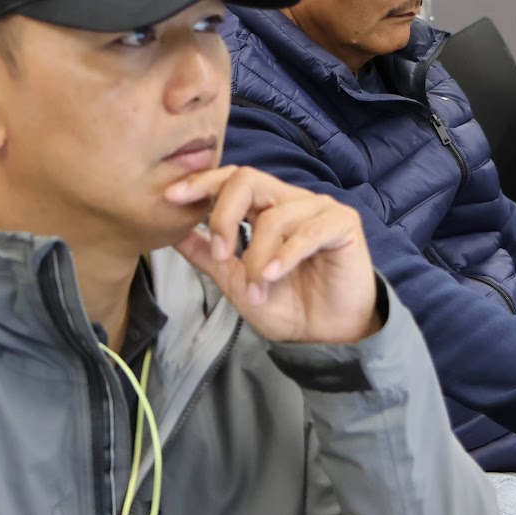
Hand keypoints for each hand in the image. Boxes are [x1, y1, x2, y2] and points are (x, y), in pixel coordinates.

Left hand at [167, 166, 378, 344]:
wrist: (329, 335)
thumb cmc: (289, 306)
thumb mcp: (236, 283)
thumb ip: (208, 255)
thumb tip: (174, 234)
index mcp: (266, 208)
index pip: (232, 180)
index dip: (202, 183)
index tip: (172, 198)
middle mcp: (291, 200)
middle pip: (248, 179)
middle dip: (224, 215)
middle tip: (222, 254)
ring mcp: (319, 209)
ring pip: (274, 216)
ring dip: (258, 258)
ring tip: (258, 290)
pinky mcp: (343, 224)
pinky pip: (307, 232)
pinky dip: (285, 256)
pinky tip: (273, 276)